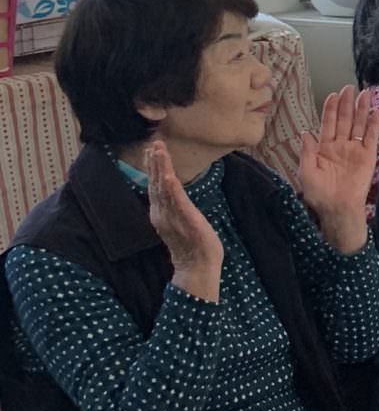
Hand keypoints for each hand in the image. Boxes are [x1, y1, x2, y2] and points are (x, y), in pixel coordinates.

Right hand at [144, 141, 223, 300]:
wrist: (197, 267)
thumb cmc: (191, 245)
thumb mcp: (179, 222)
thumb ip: (173, 208)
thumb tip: (171, 195)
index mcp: (161, 212)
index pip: (154, 186)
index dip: (152, 168)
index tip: (150, 150)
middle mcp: (162, 213)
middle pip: (155, 183)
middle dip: (154, 163)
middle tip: (153, 143)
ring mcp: (172, 216)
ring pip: (163, 188)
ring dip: (160, 169)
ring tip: (157, 151)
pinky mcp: (185, 220)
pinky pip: (176, 202)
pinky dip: (170, 188)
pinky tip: (167, 176)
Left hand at [295, 85, 378, 252]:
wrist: (338, 208)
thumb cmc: (319, 194)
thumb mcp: (306, 172)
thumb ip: (307, 151)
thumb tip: (306, 132)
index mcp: (324, 148)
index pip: (328, 124)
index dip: (330, 109)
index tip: (333, 95)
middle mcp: (340, 146)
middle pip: (344, 120)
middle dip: (346, 104)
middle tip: (349, 88)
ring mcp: (355, 150)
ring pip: (359, 125)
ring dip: (361, 109)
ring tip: (365, 94)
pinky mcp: (368, 156)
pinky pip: (371, 137)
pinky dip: (374, 125)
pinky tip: (376, 112)